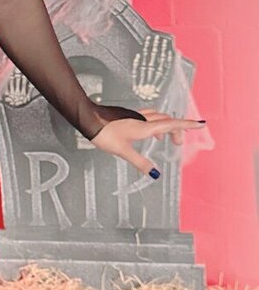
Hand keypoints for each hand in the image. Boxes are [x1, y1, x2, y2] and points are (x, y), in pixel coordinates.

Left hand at [91, 107, 205, 177]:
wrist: (89, 119)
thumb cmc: (104, 133)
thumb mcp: (123, 151)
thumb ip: (139, 162)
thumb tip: (154, 173)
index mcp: (145, 127)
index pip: (171, 124)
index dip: (187, 125)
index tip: (201, 124)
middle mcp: (143, 119)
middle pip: (167, 120)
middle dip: (177, 129)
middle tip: (179, 143)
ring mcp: (136, 116)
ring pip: (158, 116)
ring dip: (166, 125)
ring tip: (165, 139)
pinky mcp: (129, 115)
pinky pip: (148, 117)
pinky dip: (155, 123)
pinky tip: (148, 133)